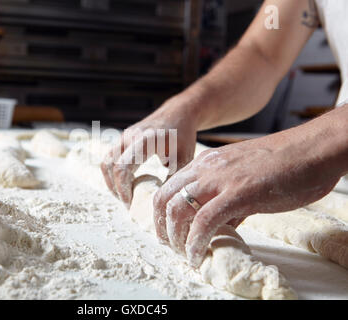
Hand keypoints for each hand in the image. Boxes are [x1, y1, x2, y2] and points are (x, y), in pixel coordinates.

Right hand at [100, 95, 197, 206]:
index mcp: (145, 140)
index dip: (123, 188)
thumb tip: (160, 204)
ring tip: (125, 197)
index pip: (122, 166)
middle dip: (115, 188)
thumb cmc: (183, 136)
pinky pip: (110, 158)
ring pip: (106, 162)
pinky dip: (114, 174)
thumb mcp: (183, 159)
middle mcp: (130, 136)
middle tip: (128, 204)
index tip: (131, 204)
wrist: (179, 113)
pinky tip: (128, 185)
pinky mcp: (123, 139)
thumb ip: (172, 180)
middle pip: (109, 165)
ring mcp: (124, 136)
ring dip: (111, 181)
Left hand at [153, 126, 342, 266]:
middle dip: (161, 226)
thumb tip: (221, 225)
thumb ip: (229, 201)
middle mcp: (206, 168)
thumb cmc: (284, 164)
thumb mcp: (244, 179)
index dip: (163, 212)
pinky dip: (195, 242)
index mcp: (206, 163)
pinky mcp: (238, 193)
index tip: (169, 231)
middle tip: (169, 245)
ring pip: (177, 209)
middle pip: (163, 198)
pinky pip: (204, 221)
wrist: (313, 148)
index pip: (169, 187)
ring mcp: (220, 179)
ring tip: (183, 254)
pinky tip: (197, 255)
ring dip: (175, 237)